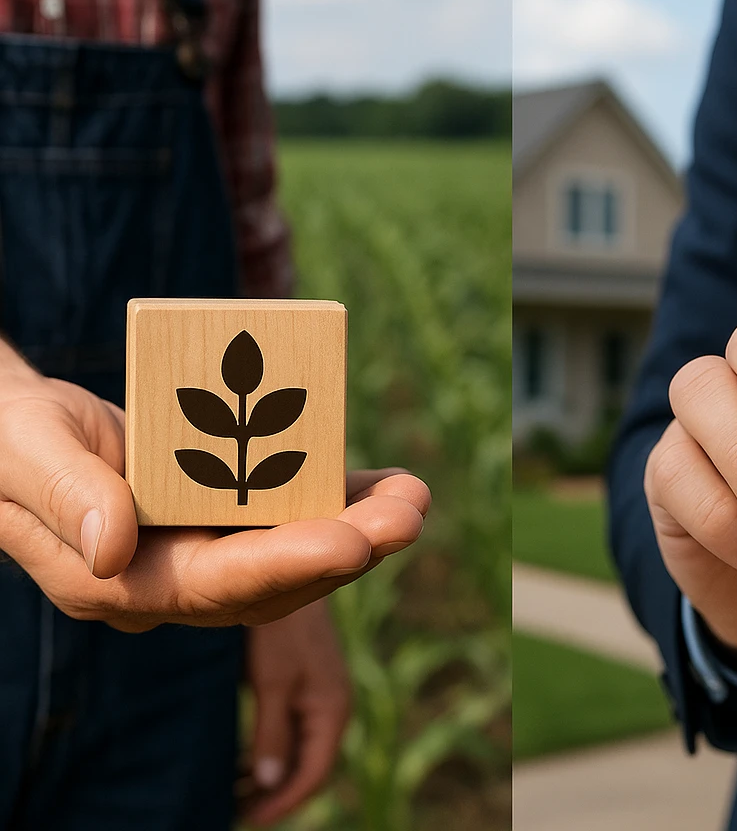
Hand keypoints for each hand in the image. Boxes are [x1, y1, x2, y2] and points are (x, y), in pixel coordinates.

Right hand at [0, 349, 429, 629]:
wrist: (19, 433)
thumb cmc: (11, 438)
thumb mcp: (25, 451)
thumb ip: (67, 497)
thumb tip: (117, 548)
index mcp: (116, 580)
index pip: (211, 585)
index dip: (285, 564)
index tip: (353, 543)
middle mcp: (171, 578)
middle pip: (271, 579)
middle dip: (347, 549)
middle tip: (411, 513)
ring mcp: (201, 549)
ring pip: (292, 551)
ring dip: (359, 527)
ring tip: (414, 496)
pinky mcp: (221, 516)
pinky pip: (288, 514)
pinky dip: (338, 500)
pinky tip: (385, 484)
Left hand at [242, 599, 349, 826]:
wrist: (293, 570)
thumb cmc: (281, 629)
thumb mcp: (272, 682)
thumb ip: (272, 733)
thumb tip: (269, 783)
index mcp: (332, 710)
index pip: (312, 775)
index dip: (281, 803)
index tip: (245, 818)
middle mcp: (332, 704)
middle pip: (308, 765)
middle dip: (274, 792)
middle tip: (233, 807)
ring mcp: (321, 691)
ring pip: (301, 747)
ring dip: (272, 771)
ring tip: (234, 787)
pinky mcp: (308, 678)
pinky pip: (295, 726)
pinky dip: (273, 746)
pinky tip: (246, 754)